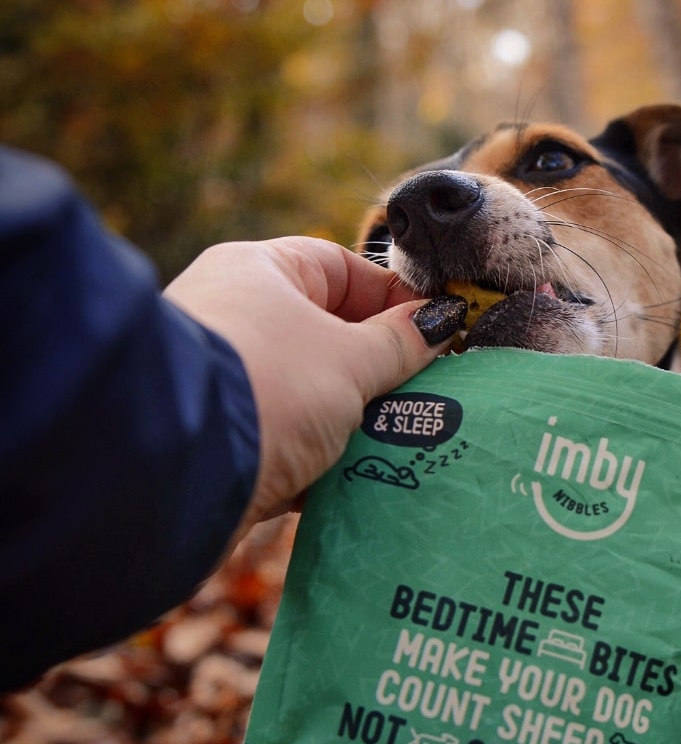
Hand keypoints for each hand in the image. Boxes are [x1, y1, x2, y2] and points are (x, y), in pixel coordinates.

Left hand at [165, 236, 462, 550]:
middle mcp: (239, 317)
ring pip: (314, 392)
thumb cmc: (270, 387)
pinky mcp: (225, 437)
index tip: (438, 330)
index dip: (394, 299)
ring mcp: (231, 380)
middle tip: (428, 391)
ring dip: (357, 418)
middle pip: (330, 335)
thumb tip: (441, 321)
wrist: (177, 471)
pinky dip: (324, 455)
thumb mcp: (350, 361)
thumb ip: (401, 343)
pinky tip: (360, 475)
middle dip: (381, 368)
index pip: (342, 269)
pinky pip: (290, 437)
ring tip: (402, 438)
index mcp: (263, 273)